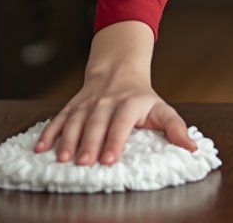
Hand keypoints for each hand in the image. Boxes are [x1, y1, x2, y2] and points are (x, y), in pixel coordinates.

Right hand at [34, 70, 195, 165]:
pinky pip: (58, 118)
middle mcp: (106, 102)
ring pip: (74, 121)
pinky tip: (41, 148)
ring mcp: (87, 104)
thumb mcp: (162, 109)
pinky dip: (48, 133)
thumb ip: (176, 128)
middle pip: (95, 124)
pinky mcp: (72, 106)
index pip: (121, 123)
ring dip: (66, 140)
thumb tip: (191, 149)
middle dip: (88, 144)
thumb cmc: (141, 96)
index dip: (114, 140)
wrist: (118, 69)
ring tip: (62, 158)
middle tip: (83, 163)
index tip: (110, 158)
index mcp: (130, 103)